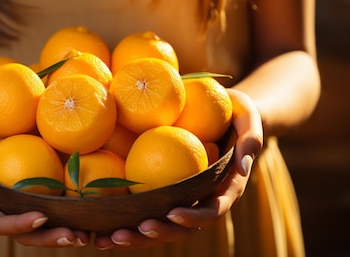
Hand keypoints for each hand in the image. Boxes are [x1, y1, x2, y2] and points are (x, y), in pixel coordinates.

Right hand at [0, 85, 89, 246]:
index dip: (16, 223)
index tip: (42, 217)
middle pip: (16, 229)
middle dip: (44, 238)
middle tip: (75, 237)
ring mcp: (7, 191)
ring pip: (32, 222)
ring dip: (58, 232)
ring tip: (86, 235)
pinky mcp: (22, 181)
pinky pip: (42, 199)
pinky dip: (63, 208)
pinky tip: (87, 208)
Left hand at [93, 88, 262, 249]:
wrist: (223, 113)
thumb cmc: (236, 111)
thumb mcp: (248, 115)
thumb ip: (251, 137)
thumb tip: (243, 166)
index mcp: (225, 189)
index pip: (210, 211)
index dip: (193, 216)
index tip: (171, 211)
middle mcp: (202, 200)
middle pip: (181, 228)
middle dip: (156, 233)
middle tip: (130, 231)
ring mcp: (181, 198)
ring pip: (159, 227)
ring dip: (134, 236)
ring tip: (107, 239)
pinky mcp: (161, 192)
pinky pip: (143, 211)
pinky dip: (123, 222)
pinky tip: (98, 229)